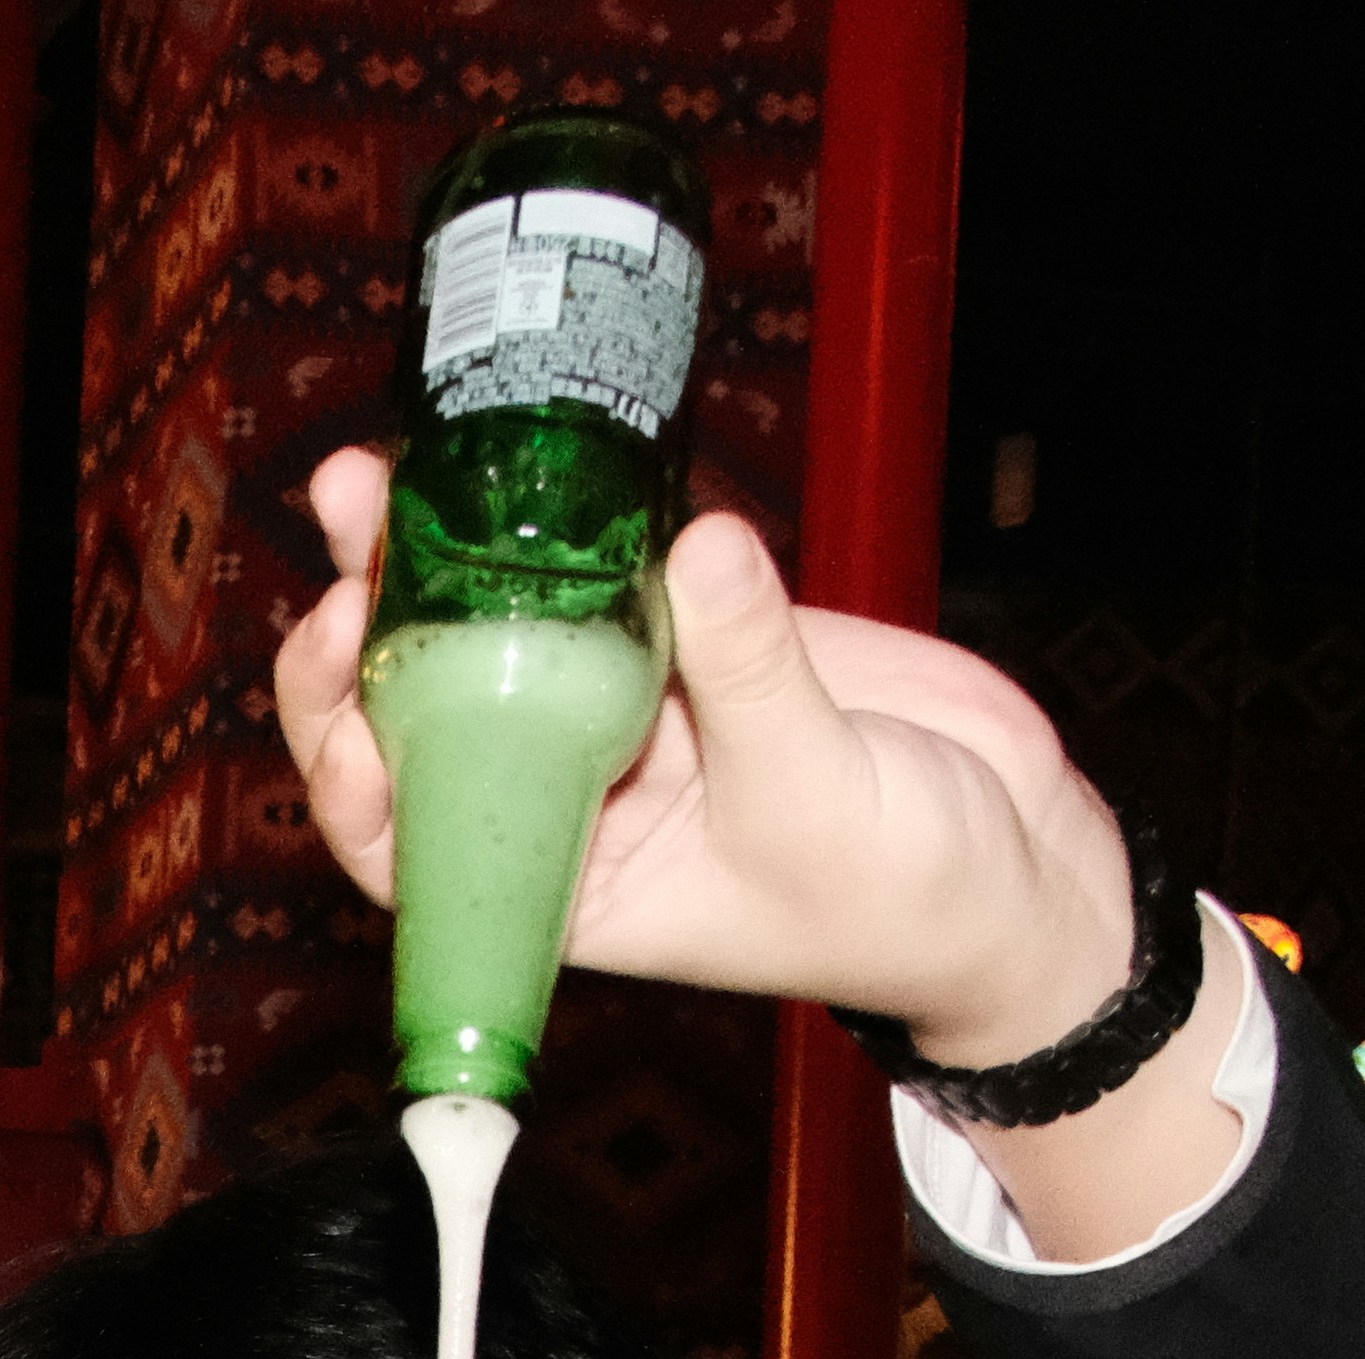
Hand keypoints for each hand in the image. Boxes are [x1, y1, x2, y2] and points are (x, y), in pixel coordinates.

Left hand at [275, 454, 1135, 1065]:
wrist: (1014, 867)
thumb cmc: (905, 898)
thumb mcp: (817, 797)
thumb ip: (751, 672)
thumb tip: (690, 549)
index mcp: (570, 885)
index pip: (410, 846)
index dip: (352, 774)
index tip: (350, 688)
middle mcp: (573, 799)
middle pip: (429, 713)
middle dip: (373, 623)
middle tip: (354, 522)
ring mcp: (629, 709)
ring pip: (501, 628)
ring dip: (439, 552)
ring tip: (380, 472)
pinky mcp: (696, 636)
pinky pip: (609, 572)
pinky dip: (565, 521)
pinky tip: (518, 455)